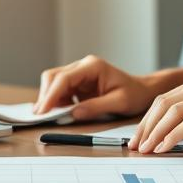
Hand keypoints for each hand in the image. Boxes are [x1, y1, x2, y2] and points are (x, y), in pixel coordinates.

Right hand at [34, 55, 159, 120]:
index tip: (43, 110)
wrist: (142, 91)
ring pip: (54, 83)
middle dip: (46, 96)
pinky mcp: (78, 83)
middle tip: (41, 116)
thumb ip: (96, 107)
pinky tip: (58, 113)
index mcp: (93, 66)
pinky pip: (60, 90)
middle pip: (53, 77)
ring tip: (49, 116)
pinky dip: (56, 102)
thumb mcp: (119, 102)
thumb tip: (72, 113)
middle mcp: (83, 66)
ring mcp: (79, 74)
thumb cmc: (134, 94)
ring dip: (50, 99)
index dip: (51, 94)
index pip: (64, 78)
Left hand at [129, 76, 182, 153]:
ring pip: (173, 112)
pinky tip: (165, 147)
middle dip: (146, 127)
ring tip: (147, 150)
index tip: (138, 140)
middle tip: (136, 147)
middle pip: (163, 105)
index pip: (163, 101)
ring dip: (156, 132)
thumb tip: (165, 136)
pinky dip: (173, 135)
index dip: (147, 121)